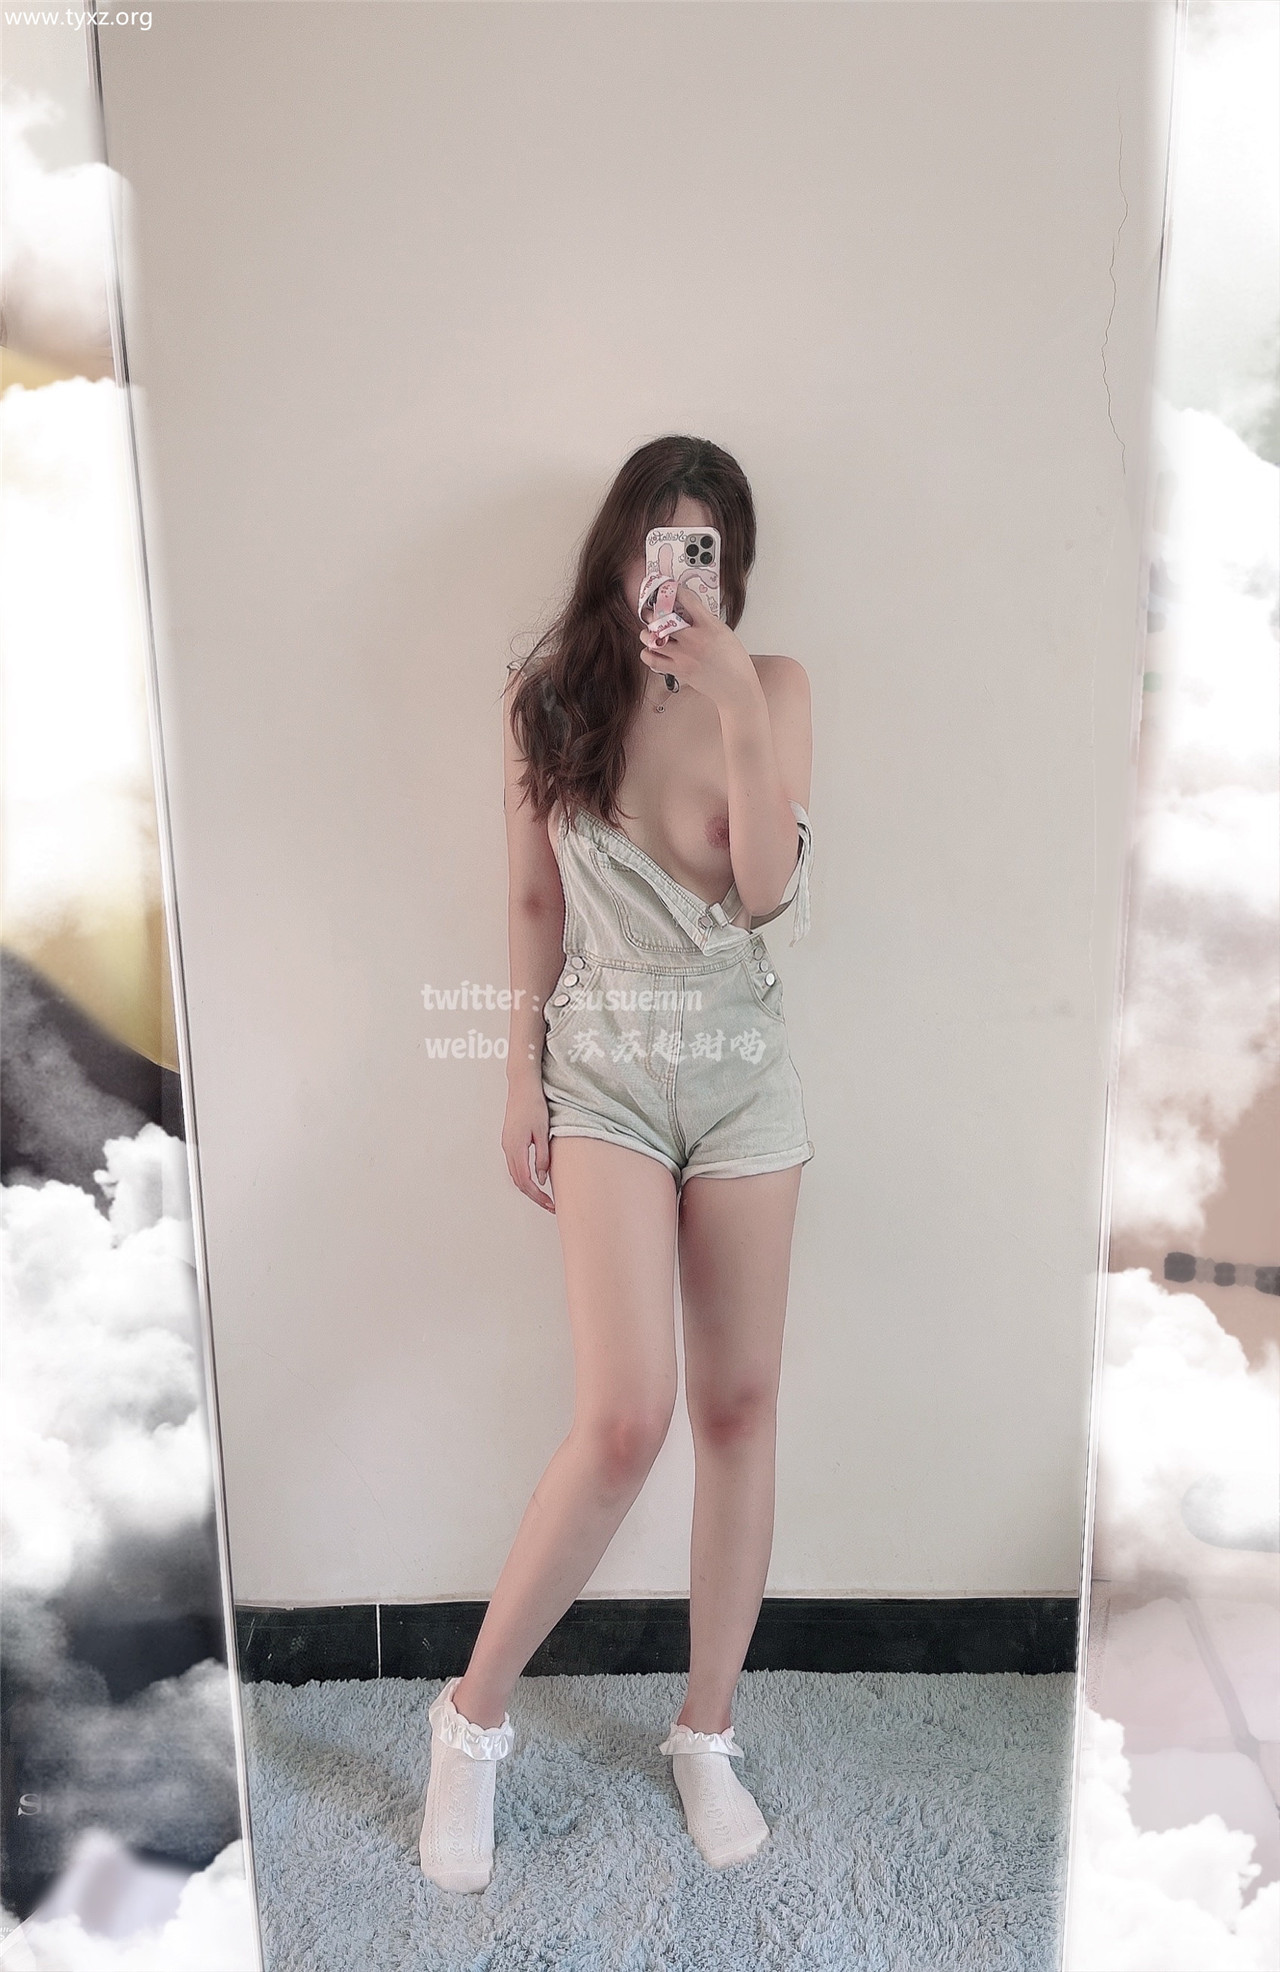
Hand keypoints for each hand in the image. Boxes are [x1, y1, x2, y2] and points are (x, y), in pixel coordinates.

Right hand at [502, 1082, 554, 1211]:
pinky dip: (524, 1177)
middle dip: (534, 1196)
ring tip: (545, 1196)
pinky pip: (515, 1165)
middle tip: (550, 1206)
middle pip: (518, 1181)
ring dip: (529, 1188)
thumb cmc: (534, 1105)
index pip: (525, 1181)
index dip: (537, 1196)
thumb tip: (541, 1179)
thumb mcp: (542, 1132)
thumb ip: (542, 1157)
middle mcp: (508, 1149)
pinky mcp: (509, 1141)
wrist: (522, 1087)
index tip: (550, 1204)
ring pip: (515, 1174)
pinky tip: (536, 1179)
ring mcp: (507, 1145)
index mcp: (516, 1148)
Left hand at [638, 578, 758, 711]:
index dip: (673, 591)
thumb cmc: (735, 661)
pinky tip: (651, 650)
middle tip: (651, 612)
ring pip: (652, 639)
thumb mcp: (724, 632)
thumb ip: (705, 621)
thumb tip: (687, 611)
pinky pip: (653, 660)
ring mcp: (684, 656)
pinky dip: (647, 654)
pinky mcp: (679, 671)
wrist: (737, 688)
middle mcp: (695, 640)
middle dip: (652, 613)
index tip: (668, 589)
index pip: (686, 599)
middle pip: (662, 619)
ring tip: (649, 633)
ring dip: (646, 634)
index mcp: (709, 626)